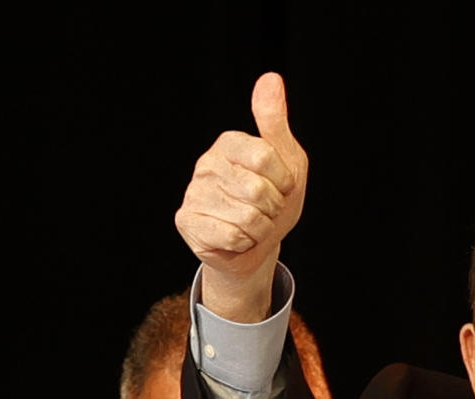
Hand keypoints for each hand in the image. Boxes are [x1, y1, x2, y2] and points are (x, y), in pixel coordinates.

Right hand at [175, 71, 308, 321]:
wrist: (257, 245)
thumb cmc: (274, 200)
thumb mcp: (287, 160)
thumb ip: (275, 121)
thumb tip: (270, 78)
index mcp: (229, 143)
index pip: (265, 157)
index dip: (283, 181)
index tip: (281, 186)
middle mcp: (206, 163)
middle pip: (257, 190)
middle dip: (272, 208)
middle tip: (265, 209)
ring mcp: (193, 192)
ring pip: (246, 217)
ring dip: (260, 229)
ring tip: (252, 224)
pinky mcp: (187, 221)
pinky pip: (231, 236)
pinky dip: (244, 243)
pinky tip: (237, 238)